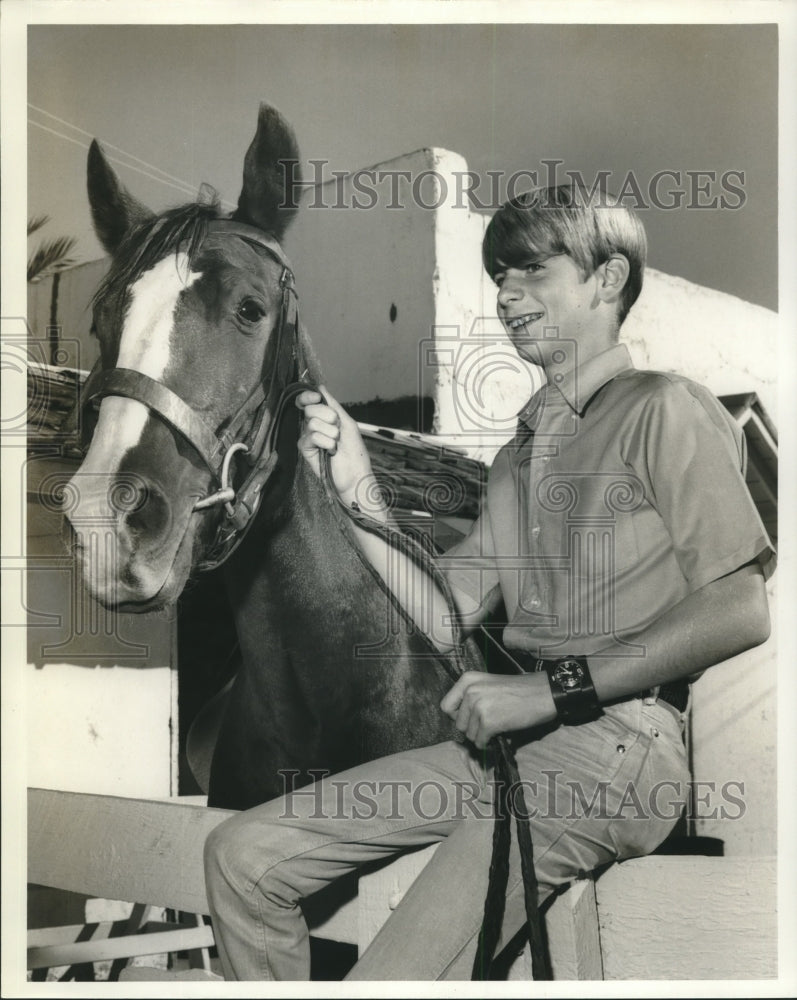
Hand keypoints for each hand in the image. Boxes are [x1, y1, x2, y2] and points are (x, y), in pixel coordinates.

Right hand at [296, 386, 375, 500]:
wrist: (355, 474)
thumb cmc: (354, 450)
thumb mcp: (347, 422)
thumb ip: (333, 405)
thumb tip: (320, 387)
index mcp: (323, 417)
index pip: (307, 401)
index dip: (308, 396)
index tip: (316, 398)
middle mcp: (313, 425)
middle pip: (309, 409)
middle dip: (328, 416)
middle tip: (337, 429)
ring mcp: (308, 437)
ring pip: (312, 423)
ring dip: (330, 433)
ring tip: (336, 443)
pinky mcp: (305, 449)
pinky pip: (312, 436)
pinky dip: (326, 442)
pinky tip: (331, 451)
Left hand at [440, 671, 556, 748]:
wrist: (544, 693)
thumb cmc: (519, 690)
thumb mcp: (488, 684)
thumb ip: (471, 696)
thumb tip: (460, 721)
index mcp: (467, 679)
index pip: (446, 706)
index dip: (457, 716)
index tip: (471, 718)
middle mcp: (470, 691)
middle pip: (458, 723)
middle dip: (473, 728)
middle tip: (490, 723)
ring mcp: (478, 706)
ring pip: (469, 735)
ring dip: (482, 736)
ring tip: (498, 726)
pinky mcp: (488, 722)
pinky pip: (480, 742)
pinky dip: (489, 743)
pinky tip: (501, 734)